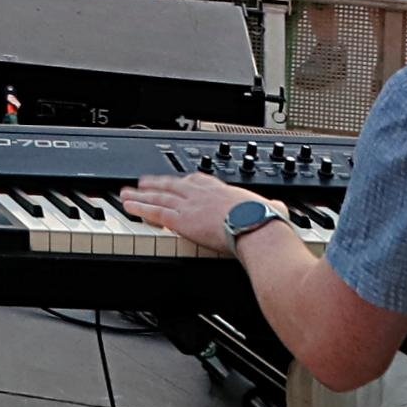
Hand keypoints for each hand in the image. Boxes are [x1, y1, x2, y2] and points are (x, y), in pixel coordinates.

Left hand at [116, 172, 264, 250]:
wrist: (256, 227)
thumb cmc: (264, 221)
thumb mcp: (269, 207)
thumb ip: (271, 206)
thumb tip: (280, 207)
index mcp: (223, 190)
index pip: (198, 180)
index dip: (184, 180)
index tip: (176, 179)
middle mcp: (203, 194)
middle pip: (173, 185)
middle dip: (156, 184)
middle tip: (142, 182)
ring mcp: (190, 205)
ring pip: (159, 197)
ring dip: (141, 195)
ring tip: (126, 193)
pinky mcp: (181, 219)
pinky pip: (155, 212)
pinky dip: (140, 208)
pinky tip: (129, 206)